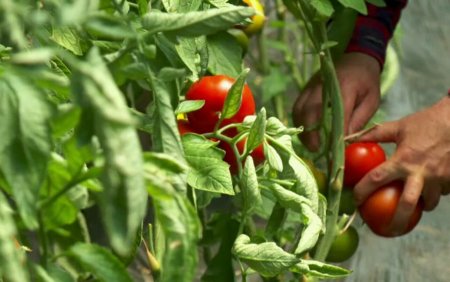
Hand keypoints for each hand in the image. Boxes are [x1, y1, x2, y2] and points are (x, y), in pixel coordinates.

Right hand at [292, 52, 380, 150]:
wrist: (356, 58)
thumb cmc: (366, 81)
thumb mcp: (371, 101)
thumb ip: (359, 120)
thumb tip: (346, 141)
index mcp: (344, 86)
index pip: (337, 112)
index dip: (335, 132)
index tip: (335, 150)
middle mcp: (323, 85)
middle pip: (310, 110)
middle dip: (311, 132)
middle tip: (316, 149)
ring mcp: (311, 86)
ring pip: (300, 109)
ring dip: (303, 129)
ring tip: (310, 144)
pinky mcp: (305, 89)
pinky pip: (297, 107)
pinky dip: (299, 122)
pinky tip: (306, 133)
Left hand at [353, 96, 449, 234]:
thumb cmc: (425, 122)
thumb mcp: (397, 127)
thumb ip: (373, 134)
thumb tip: (350, 138)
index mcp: (403, 160)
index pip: (376, 179)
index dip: (362, 191)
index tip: (355, 200)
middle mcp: (420, 173)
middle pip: (407, 205)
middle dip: (397, 222)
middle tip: (388, 231)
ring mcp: (439, 179)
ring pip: (428, 203)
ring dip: (419, 207)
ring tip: (409, 208)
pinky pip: (441, 194)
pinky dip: (433, 194)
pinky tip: (428, 191)